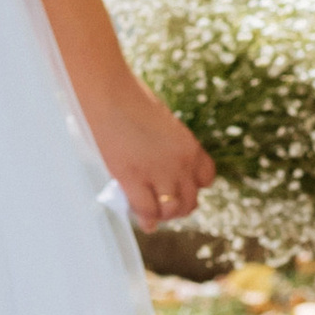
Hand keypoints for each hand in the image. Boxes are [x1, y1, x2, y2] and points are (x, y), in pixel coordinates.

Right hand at [86, 72, 213, 231]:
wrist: (109, 93)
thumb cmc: (129, 100)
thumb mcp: (162, 124)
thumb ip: (166, 147)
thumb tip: (155, 161)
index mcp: (190, 146)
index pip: (206, 179)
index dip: (192, 186)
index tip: (180, 186)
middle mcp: (180, 163)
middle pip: (190, 200)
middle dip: (179, 207)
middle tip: (165, 208)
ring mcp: (158, 172)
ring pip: (170, 210)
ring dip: (163, 216)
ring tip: (152, 215)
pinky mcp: (132, 177)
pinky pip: (145, 209)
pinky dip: (145, 219)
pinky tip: (142, 222)